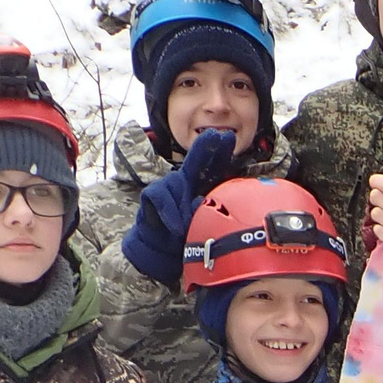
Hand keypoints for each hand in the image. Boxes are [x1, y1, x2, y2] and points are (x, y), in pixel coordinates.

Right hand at [120, 128, 239, 284]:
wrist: (161, 247)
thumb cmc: (187, 232)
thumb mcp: (205, 221)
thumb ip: (211, 208)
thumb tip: (215, 200)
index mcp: (203, 185)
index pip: (213, 167)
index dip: (221, 152)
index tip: (229, 137)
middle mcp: (186, 181)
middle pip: (196, 161)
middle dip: (206, 147)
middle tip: (216, 135)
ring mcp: (168, 186)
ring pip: (177, 182)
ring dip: (185, 203)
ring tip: (190, 220)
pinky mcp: (153, 194)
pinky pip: (162, 198)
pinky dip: (170, 214)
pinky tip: (177, 227)